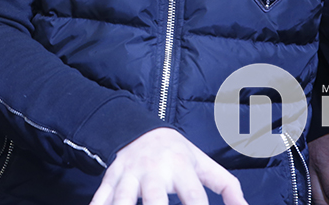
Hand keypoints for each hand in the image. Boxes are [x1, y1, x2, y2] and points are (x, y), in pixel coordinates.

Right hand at [90, 128, 248, 204]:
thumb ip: (227, 187)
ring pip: (122, 198)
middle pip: (153, 199)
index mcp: (180, 167)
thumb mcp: (204, 165)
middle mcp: (154, 170)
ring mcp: (129, 174)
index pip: (193, 197)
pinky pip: (101, 195)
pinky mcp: (110, 177)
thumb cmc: (177, 155)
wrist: (139, 129)